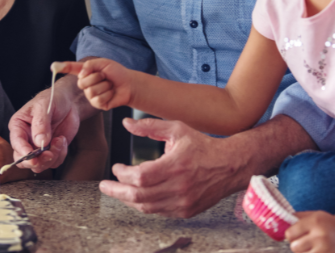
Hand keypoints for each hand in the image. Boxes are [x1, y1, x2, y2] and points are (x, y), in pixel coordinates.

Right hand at [7, 81, 79, 172]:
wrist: (69, 102)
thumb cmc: (52, 99)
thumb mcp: (44, 106)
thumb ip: (40, 123)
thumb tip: (39, 142)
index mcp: (18, 126)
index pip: (16, 143)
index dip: (23, 152)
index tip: (33, 157)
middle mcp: (26, 139)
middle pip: (24, 160)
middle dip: (38, 161)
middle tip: (50, 153)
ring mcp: (38, 147)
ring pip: (40, 165)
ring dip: (52, 157)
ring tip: (60, 140)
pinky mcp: (51, 151)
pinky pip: (54, 162)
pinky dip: (60, 154)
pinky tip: (62, 140)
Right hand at [60, 59, 132, 110]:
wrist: (128, 84)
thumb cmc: (117, 72)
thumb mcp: (103, 63)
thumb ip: (90, 65)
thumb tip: (81, 73)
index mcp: (85, 72)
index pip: (71, 69)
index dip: (62, 67)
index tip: (53, 66)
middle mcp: (85, 84)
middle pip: (81, 82)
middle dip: (96, 77)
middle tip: (105, 76)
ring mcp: (90, 95)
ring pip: (91, 91)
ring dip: (104, 86)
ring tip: (109, 85)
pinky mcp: (97, 104)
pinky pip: (98, 100)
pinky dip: (108, 94)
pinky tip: (111, 93)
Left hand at [100, 117, 243, 218]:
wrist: (229, 166)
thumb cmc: (202, 145)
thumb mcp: (177, 129)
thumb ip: (150, 126)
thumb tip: (126, 123)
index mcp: (176, 165)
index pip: (140, 176)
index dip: (123, 174)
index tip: (116, 168)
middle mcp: (179, 187)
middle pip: (139, 196)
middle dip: (117, 191)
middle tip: (105, 186)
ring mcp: (183, 202)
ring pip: (147, 207)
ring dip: (128, 200)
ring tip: (118, 191)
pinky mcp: (186, 211)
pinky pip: (158, 212)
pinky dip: (145, 205)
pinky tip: (137, 196)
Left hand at [285, 211, 334, 252]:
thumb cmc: (329, 224)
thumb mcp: (315, 215)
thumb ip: (298, 218)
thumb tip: (279, 221)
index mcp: (315, 222)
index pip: (290, 233)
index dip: (291, 235)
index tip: (295, 235)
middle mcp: (320, 236)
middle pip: (294, 247)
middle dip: (297, 246)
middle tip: (305, 243)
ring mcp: (325, 249)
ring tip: (314, 248)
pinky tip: (318, 251)